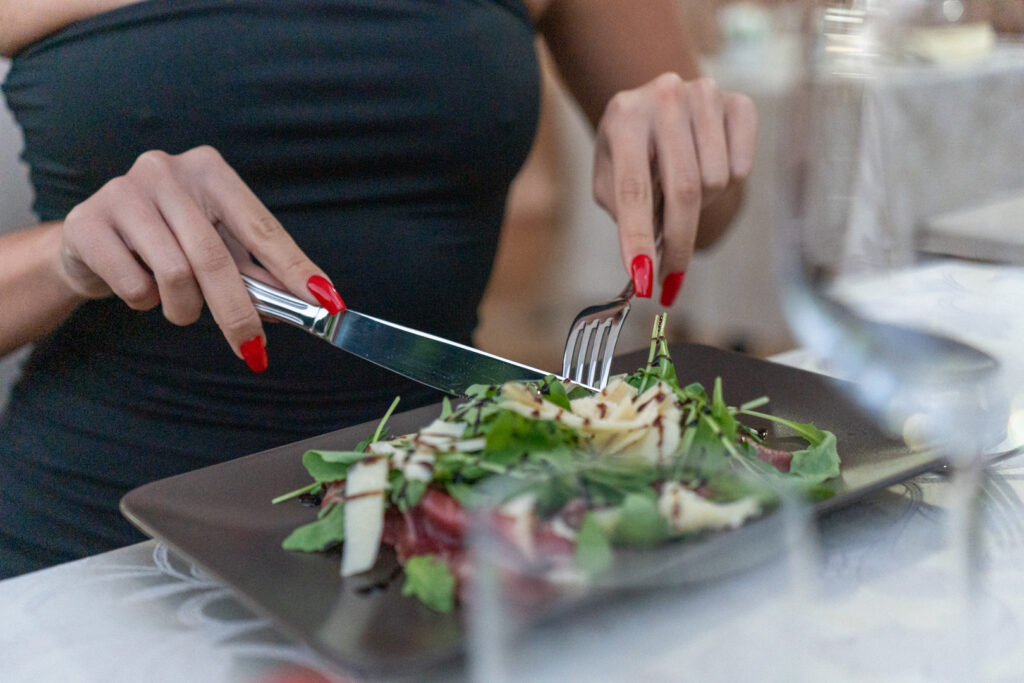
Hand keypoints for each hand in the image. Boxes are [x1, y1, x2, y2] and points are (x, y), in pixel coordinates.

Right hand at [56, 146, 343, 371]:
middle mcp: (166, 171)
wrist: (91, 239)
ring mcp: (123, 193)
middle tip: (254, 350)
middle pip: (217, 258)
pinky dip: (144, 302)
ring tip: (177, 304)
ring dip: (184, 309)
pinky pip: (134, 286)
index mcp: (210, 171)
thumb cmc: (167, 240)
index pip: (263, 228)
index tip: (326, 303)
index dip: (295, 270)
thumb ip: (257, 273)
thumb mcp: (217, 247)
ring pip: (176, 275)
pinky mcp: (88, 223)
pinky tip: (139, 286)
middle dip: (240, 313)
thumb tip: (306, 304)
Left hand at [592, 73, 756, 304]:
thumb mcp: (610, 175)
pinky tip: (706, 168)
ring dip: (701, 205)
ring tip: (682, 193)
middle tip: (671, 278)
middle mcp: (665, 97)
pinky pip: (742, 168)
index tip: (643, 280)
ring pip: (716, 182)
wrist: (658, 101)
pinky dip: (727, 184)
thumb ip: (624, 211)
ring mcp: (706, 95)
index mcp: (624, 117)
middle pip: (684, 191)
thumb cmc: (630, 149)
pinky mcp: (739, 103)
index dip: (638, 239)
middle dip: (678, 244)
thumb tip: (648, 262)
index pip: (633, 189)